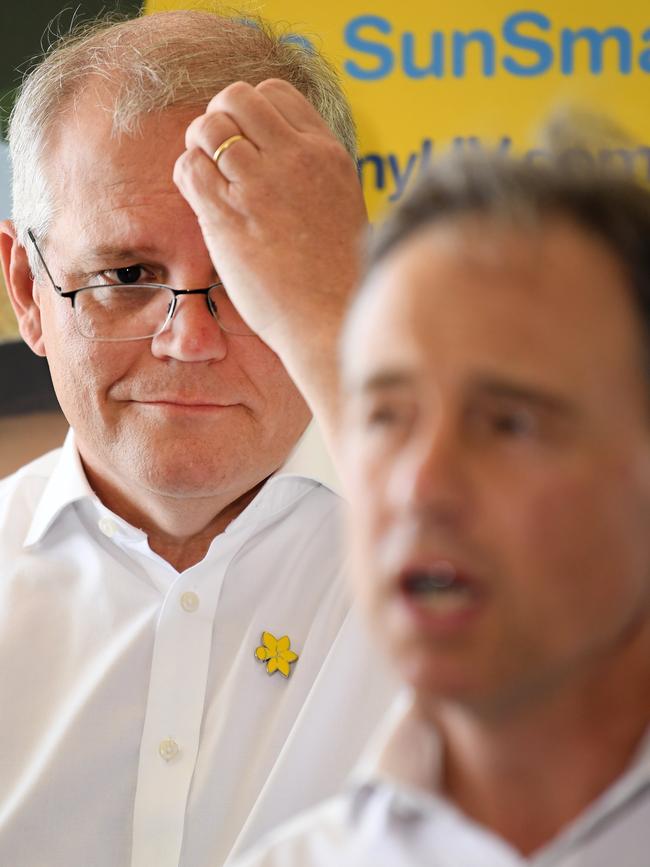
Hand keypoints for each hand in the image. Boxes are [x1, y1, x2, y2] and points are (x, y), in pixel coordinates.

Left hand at [173, 78, 367, 347]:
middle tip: (220, 156)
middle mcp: (294, 159)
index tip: (249, 143)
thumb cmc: (337, 274)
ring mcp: (260, 185)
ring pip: (207, 126)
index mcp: (326, 152)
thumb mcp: (342, 203)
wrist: (331, 317)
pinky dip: (187, 176)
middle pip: (236, 97)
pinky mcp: (228, 215)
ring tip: (209, 180)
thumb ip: (313, 172)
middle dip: (219, 119)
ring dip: (198, 147)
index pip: (274, 93)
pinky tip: (202, 201)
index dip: (251, 111)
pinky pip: (189, 167)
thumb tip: (276, 157)